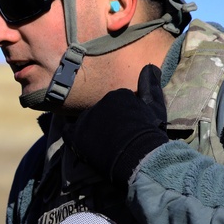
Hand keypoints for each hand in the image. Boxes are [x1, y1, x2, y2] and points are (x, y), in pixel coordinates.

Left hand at [67, 64, 168, 184]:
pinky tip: (81, 142)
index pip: (115, 102)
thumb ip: (150, 85)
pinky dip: (73, 135)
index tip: (128, 126)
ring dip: (91, 129)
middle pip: (99, 111)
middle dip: (105, 121)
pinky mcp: (76, 135)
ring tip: (103, 143)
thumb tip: (150, 66)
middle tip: (115, 136)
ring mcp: (86, 118)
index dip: (121, 115)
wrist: (140, 157)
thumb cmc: (150, 133)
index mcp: (117, 94)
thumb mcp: (155, 106)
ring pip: (85, 120)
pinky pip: (68, 131)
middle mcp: (99, 102)